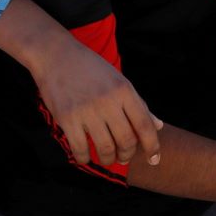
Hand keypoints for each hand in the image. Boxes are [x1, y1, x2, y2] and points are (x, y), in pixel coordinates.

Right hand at [31, 37, 161, 166]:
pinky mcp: (67, 118)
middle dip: (127, 155)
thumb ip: (139, 105)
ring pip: (105, 147)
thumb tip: (158, 126)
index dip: (152, 146)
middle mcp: (109, 101)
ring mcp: (87, 110)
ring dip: (108, 159)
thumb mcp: (120, 81)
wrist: (57, 56)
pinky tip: (86, 157)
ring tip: (108, 158)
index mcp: (125, 91)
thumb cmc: (92, 69)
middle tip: (124, 157)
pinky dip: (85, 158)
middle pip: (127, 140)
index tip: (154, 159)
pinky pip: (80, 148)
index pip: (145, 125)